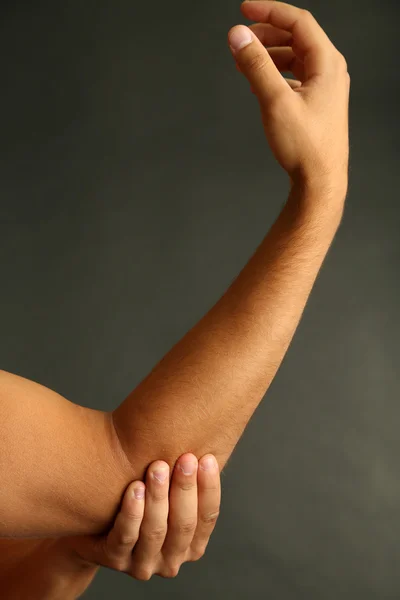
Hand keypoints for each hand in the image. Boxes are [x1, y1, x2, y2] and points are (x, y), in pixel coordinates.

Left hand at [68, 453, 220, 580]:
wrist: (93, 526)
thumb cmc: (139, 497)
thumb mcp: (166, 491)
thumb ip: (183, 477)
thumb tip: (204, 440)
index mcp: (191, 544)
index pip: (207, 518)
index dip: (210, 489)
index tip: (208, 458)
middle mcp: (171, 559)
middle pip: (184, 525)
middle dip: (185, 489)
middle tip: (185, 458)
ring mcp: (143, 563)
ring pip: (155, 531)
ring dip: (158, 497)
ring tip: (158, 468)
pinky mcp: (115, 560)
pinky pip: (125, 537)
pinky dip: (132, 513)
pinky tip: (134, 488)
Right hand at [229, 1, 349, 193]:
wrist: (319, 180)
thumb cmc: (306, 146)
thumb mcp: (275, 101)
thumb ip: (256, 65)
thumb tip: (238, 36)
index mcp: (327, 63)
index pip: (298, 22)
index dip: (270, 12)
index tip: (245, 10)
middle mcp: (330, 72)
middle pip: (297, 38)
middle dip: (267, 35)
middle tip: (242, 37)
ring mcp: (325, 88)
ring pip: (295, 59)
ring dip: (269, 56)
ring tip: (245, 62)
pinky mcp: (317, 104)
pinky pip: (295, 78)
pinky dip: (276, 75)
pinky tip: (259, 84)